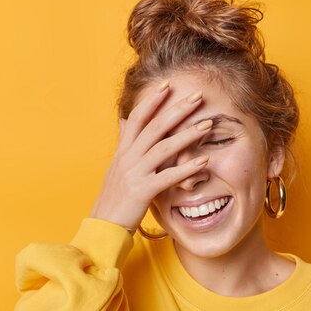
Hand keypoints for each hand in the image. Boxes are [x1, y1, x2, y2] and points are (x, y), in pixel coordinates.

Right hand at [89, 80, 212, 233]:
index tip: (168, 84)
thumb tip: (123, 120)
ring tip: (208, 125)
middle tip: (198, 96)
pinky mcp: (143, 191)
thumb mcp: (117, 166)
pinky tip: (204, 161)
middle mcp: (128, 158)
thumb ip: (123, 142)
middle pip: (154, 127)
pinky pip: (168, 176)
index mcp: (123, 151)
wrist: (102, 226)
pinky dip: (187, 168)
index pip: (137, 118)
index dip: (152, 101)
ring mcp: (135, 173)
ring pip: (164, 148)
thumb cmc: (114, 198)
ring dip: (187, 135)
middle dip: (177, 109)